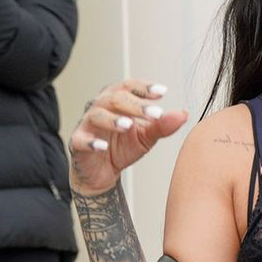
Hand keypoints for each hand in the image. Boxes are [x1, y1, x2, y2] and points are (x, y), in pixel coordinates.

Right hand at [68, 80, 188, 196]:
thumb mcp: (146, 138)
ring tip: (129, 125)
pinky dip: (92, 143)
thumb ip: (162, 126)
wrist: (102, 174)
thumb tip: (183, 114)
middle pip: (116, 98)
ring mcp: (87, 124)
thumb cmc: (121, 149)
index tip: (162, 92)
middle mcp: (100, 107)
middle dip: (136, 105)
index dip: (144, 87)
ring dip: (114, 120)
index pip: (129, 87)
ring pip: (98, 115)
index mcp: (117, 100)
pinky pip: (82, 140)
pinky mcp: (77, 142)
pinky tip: (103, 147)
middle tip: (156, 114)